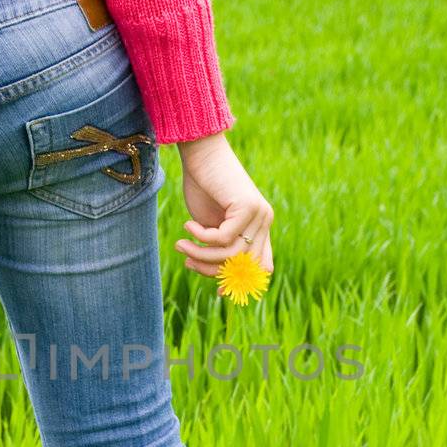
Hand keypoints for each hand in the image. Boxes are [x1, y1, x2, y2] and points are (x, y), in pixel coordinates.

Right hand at [172, 132, 273, 276]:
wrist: (201, 153)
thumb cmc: (203, 186)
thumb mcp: (212, 224)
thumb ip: (220, 248)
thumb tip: (222, 281)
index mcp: (259, 226)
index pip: (260, 264)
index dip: (241, 281)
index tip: (219, 292)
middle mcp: (264, 220)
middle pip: (241, 264)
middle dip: (211, 268)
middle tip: (187, 260)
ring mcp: (259, 214)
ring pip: (232, 254)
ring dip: (201, 254)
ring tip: (181, 245)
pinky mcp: (248, 207)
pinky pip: (223, 238)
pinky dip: (201, 237)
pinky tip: (187, 226)